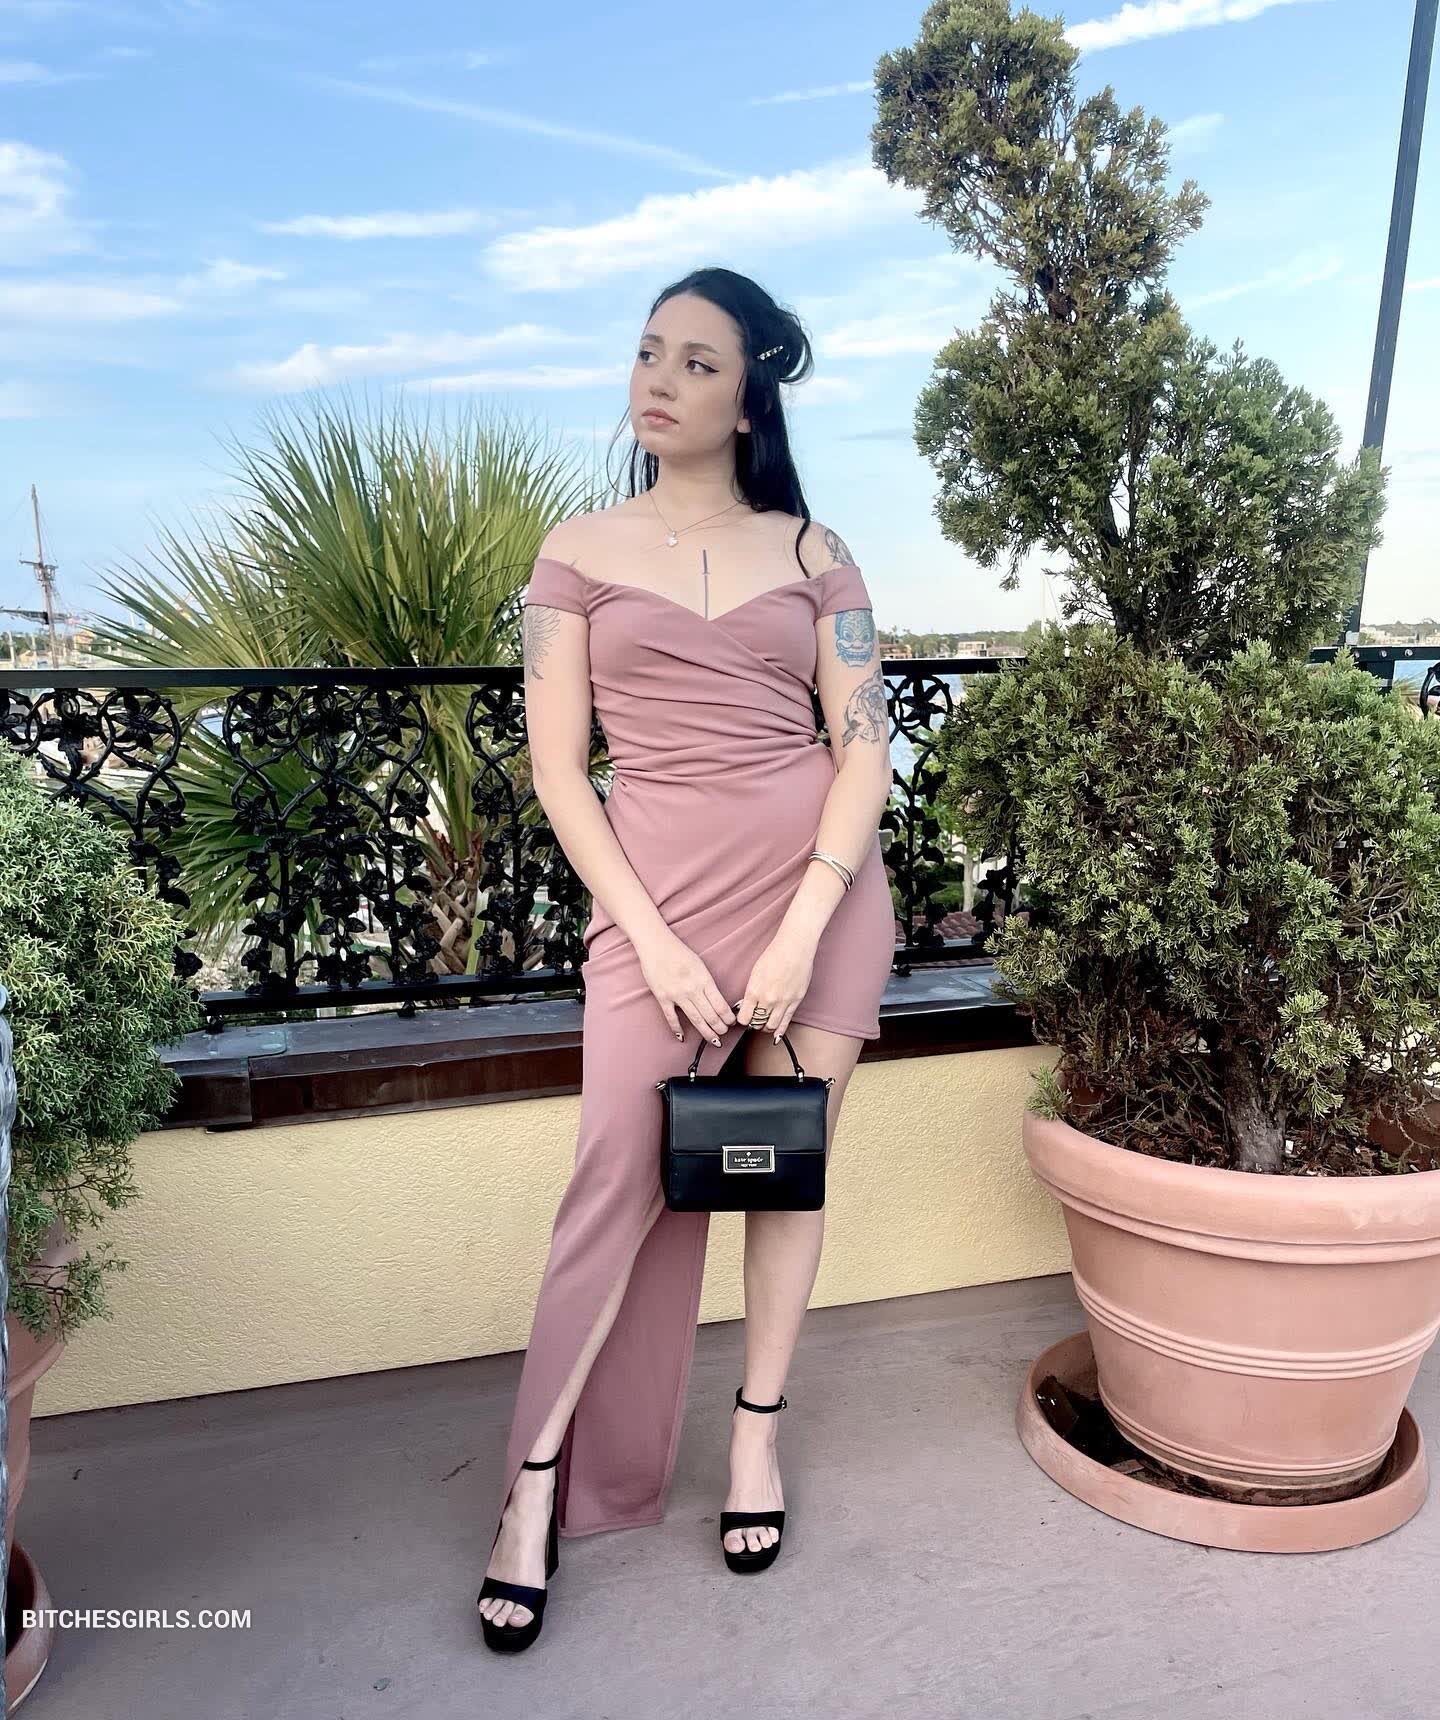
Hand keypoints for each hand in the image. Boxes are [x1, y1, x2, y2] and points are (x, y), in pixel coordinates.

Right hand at [636, 930, 736, 1044]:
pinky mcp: (662, 997)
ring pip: (695, 1019)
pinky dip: (677, 1028)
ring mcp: (676, 995)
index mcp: (704, 980)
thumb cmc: (679, 953)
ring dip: (706, 1032)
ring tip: (713, 1040)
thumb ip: (707, 983)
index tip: (731, 1022)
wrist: (656, 945)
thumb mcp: (700, 965)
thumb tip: (717, 1000)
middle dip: (720, 1028)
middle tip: (724, 1033)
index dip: (728, 1017)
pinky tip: (682, 1037)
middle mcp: (692, 989)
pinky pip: (671, 1017)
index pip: (720, 1005)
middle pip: (710, 1015)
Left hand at [732, 929, 815, 1042]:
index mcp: (754, 991)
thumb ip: (750, 991)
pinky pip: (786, 1022)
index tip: (743, 1018)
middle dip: (753, 1024)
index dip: (742, 1020)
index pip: (744, 1017)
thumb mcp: (755, 973)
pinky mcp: (795, 1001)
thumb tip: (744, 1006)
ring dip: (765, 1028)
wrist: (794, 948)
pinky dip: (779, 1032)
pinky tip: (776, 1036)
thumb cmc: (774, 955)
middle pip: (756, 1023)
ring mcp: (783, 1002)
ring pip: (771, 1026)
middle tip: (753, 1021)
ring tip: (764, 1025)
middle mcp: (767, 999)